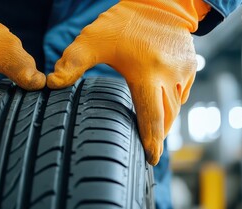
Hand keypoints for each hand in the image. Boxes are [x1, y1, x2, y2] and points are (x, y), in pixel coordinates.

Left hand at [47, 0, 209, 164]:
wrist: (159, 1)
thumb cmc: (123, 21)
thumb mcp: (93, 39)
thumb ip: (72, 63)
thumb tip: (51, 83)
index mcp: (146, 73)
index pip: (151, 116)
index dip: (152, 141)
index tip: (151, 160)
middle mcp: (170, 76)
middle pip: (166, 118)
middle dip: (158, 136)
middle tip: (148, 151)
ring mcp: (184, 71)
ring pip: (175, 107)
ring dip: (164, 121)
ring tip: (152, 133)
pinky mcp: (190, 66)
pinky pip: (181, 93)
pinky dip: (171, 104)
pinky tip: (159, 107)